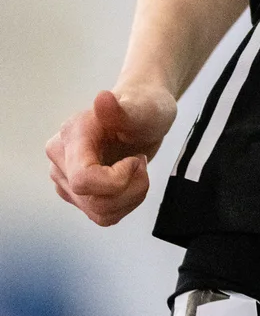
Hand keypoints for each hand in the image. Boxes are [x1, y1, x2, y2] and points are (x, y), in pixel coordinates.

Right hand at [46, 86, 176, 225]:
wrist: (142, 114)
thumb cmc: (144, 108)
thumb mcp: (143, 109)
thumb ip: (122, 110)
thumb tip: (102, 99)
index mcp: (72, 135)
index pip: (84, 180)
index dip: (116, 181)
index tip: (136, 161)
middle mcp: (60, 158)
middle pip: (94, 201)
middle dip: (130, 189)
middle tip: (141, 162)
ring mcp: (65, 178)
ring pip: (99, 213)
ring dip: (129, 198)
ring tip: (137, 171)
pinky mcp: (76, 194)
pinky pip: (102, 217)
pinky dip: (124, 205)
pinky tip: (130, 182)